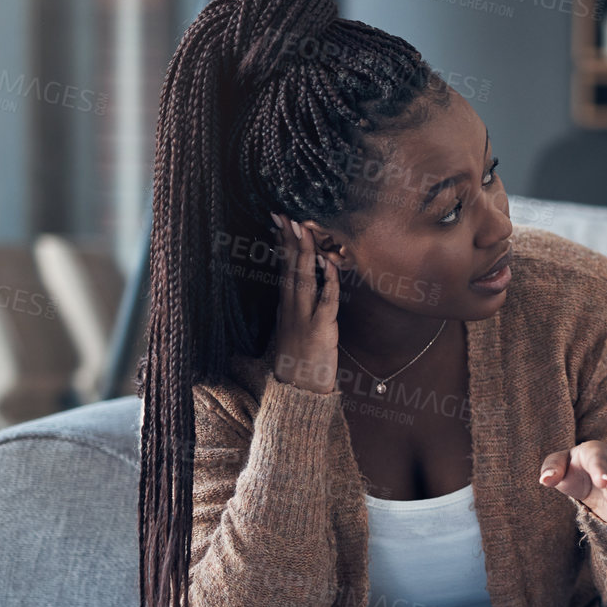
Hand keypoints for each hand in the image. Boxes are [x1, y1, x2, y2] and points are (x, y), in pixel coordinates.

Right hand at [269, 213, 339, 393]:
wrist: (300, 390)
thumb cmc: (300, 358)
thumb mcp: (293, 326)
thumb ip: (296, 304)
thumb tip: (296, 283)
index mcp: (286, 305)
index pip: (282, 267)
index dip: (281, 243)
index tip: (278, 220)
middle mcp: (292, 308)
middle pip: (289, 268)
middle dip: (288, 241)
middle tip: (285, 216)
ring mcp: (304, 318)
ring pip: (303, 280)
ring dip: (304, 254)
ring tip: (304, 230)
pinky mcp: (320, 329)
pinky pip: (325, 301)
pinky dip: (327, 282)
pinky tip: (328, 264)